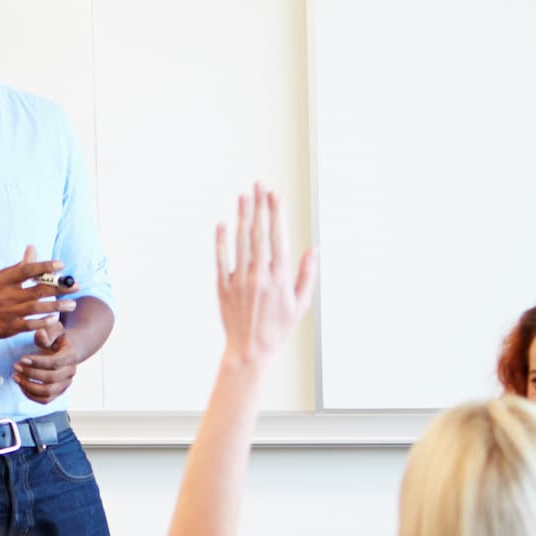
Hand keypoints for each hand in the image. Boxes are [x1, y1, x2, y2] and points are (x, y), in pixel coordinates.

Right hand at [0, 244, 77, 341]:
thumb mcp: (3, 278)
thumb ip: (20, 266)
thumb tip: (33, 248)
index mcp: (5, 280)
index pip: (27, 270)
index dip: (45, 267)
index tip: (62, 265)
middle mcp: (6, 295)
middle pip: (37, 290)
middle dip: (58, 288)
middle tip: (76, 286)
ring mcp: (8, 312)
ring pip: (36, 308)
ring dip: (56, 306)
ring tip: (72, 304)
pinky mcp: (10, 327)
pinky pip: (29, 324)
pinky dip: (43, 322)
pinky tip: (56, 319)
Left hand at [14, 323, 80, 403]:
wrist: (63, 350)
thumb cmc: (56, 338)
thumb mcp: (54, 329)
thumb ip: (48, 331)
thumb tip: (40, 334)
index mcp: (71, 356)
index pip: (55, 363)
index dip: (37, 362)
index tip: (22, 359)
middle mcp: (71, 372)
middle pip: (51, 379)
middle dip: (31, 373)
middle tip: (15, 366)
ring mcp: (65, 384)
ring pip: (48, 392)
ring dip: (29, 386)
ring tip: (15, 376)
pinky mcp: (58, 393)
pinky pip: (44, 400)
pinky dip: (31, 395)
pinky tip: (20, 385)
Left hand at [214, 185, 315, 368]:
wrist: (250, 350)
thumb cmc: (278, 328)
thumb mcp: (301, 305)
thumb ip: (307, 275)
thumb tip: (314, 250)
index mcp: (280, 279)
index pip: (278, 238)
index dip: (277, 214)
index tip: (276, 196)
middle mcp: (259, 276)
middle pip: (259, 234)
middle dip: (260, 207)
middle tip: (259, 185)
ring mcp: (239, 280)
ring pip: (240, 242)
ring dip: (243, 216)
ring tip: (244, 196)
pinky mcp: (223, 286)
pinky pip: (221, 258)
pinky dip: (221, 240)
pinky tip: (223, 223)